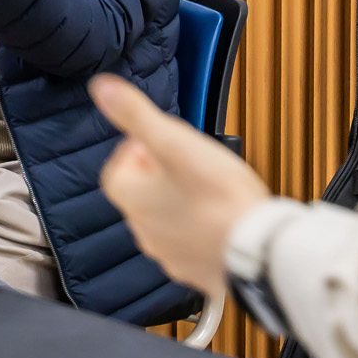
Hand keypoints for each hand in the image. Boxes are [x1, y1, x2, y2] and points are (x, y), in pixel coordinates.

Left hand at [93, 73, 271, 292]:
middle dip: (159, 175)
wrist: (255, 250)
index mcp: (133, 200)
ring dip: (178, 203)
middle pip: (141, 196)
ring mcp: (169, 254)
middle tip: (187, 160)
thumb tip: (101, 87)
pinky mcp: (195, 270)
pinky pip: (189, 244)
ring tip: (207, 186)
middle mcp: (144, 231)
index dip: (134, 153)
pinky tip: (222, 217)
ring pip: (165, 220)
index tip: (157, 143)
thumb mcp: (175, 142)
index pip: (115, 173)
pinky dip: (199, 229)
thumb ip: (136, 114)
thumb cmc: (217, 195)